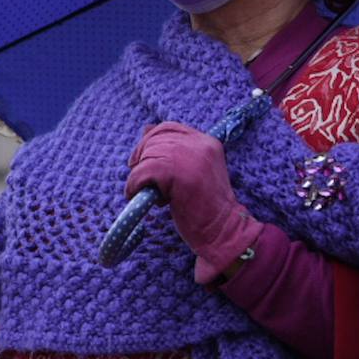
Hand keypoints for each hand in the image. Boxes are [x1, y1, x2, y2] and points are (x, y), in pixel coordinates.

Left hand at [125, 122, 262, 283]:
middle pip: (156, 140)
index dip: (149, 140)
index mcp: (207, 142)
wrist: (223, 230)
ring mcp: (191, 158)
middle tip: (140, 179)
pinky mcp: (180, 174)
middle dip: (141, 158)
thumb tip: (145, 130)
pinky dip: (135, 184)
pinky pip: (144, 172)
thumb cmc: (205, 206)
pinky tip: (141, 197)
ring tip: (145, 192)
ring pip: (148, 156)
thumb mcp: (193, 171)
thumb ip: (174, 151)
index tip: (140, 158)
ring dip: (138, 175)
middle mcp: (201, 144)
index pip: (168, 127)